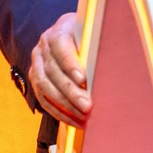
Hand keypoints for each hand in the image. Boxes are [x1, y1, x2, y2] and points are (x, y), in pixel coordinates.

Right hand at [29, 12, 90, 126]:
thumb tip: (116, 54)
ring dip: (64, 105)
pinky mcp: (36, 79)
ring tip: (82, 117)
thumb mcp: (92, 32)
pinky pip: (43, 99)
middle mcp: (43, 48)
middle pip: (53, 72)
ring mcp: (37, 64)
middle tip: (87, 106)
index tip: (83, 80)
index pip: (61, 47)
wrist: (68, 33)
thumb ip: (96, 44)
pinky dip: (58, 112)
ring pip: (45, 88)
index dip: (70, 64)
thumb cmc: (86, 34)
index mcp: (58, 31)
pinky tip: (74, 121)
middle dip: (71, 92)